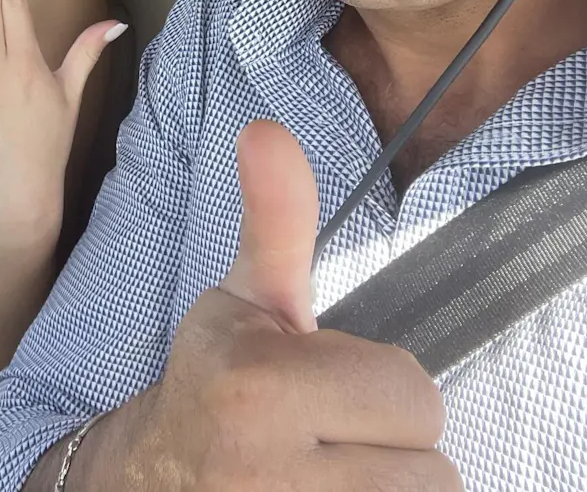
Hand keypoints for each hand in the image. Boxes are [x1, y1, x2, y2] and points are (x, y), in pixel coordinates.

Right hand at [123, 122, 461, 489]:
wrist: (155, 481)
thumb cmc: (217, 380)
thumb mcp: (247, 296)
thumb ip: (277, 218)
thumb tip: (267, 130)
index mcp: (260, 390)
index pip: (416, 397)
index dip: (382, 387)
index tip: (328, 386)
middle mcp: (271, 477)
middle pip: (431, 472)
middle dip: (393, 449)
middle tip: (333, 437)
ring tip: (334, 474)